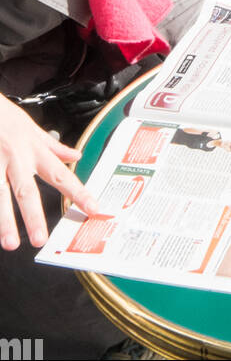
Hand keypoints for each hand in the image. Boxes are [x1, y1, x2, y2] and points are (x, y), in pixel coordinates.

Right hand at [0, 95, 99, 249]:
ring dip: (5, 220)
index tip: (93, 208)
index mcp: (34, 151)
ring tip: (10, 243)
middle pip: (26, 190)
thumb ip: (52, 146)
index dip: (78, 192)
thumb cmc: (4, 117)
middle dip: (34, 216)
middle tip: (41, 240)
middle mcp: (16, 158)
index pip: (61, 174)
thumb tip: (76, 156)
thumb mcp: (31, 128)